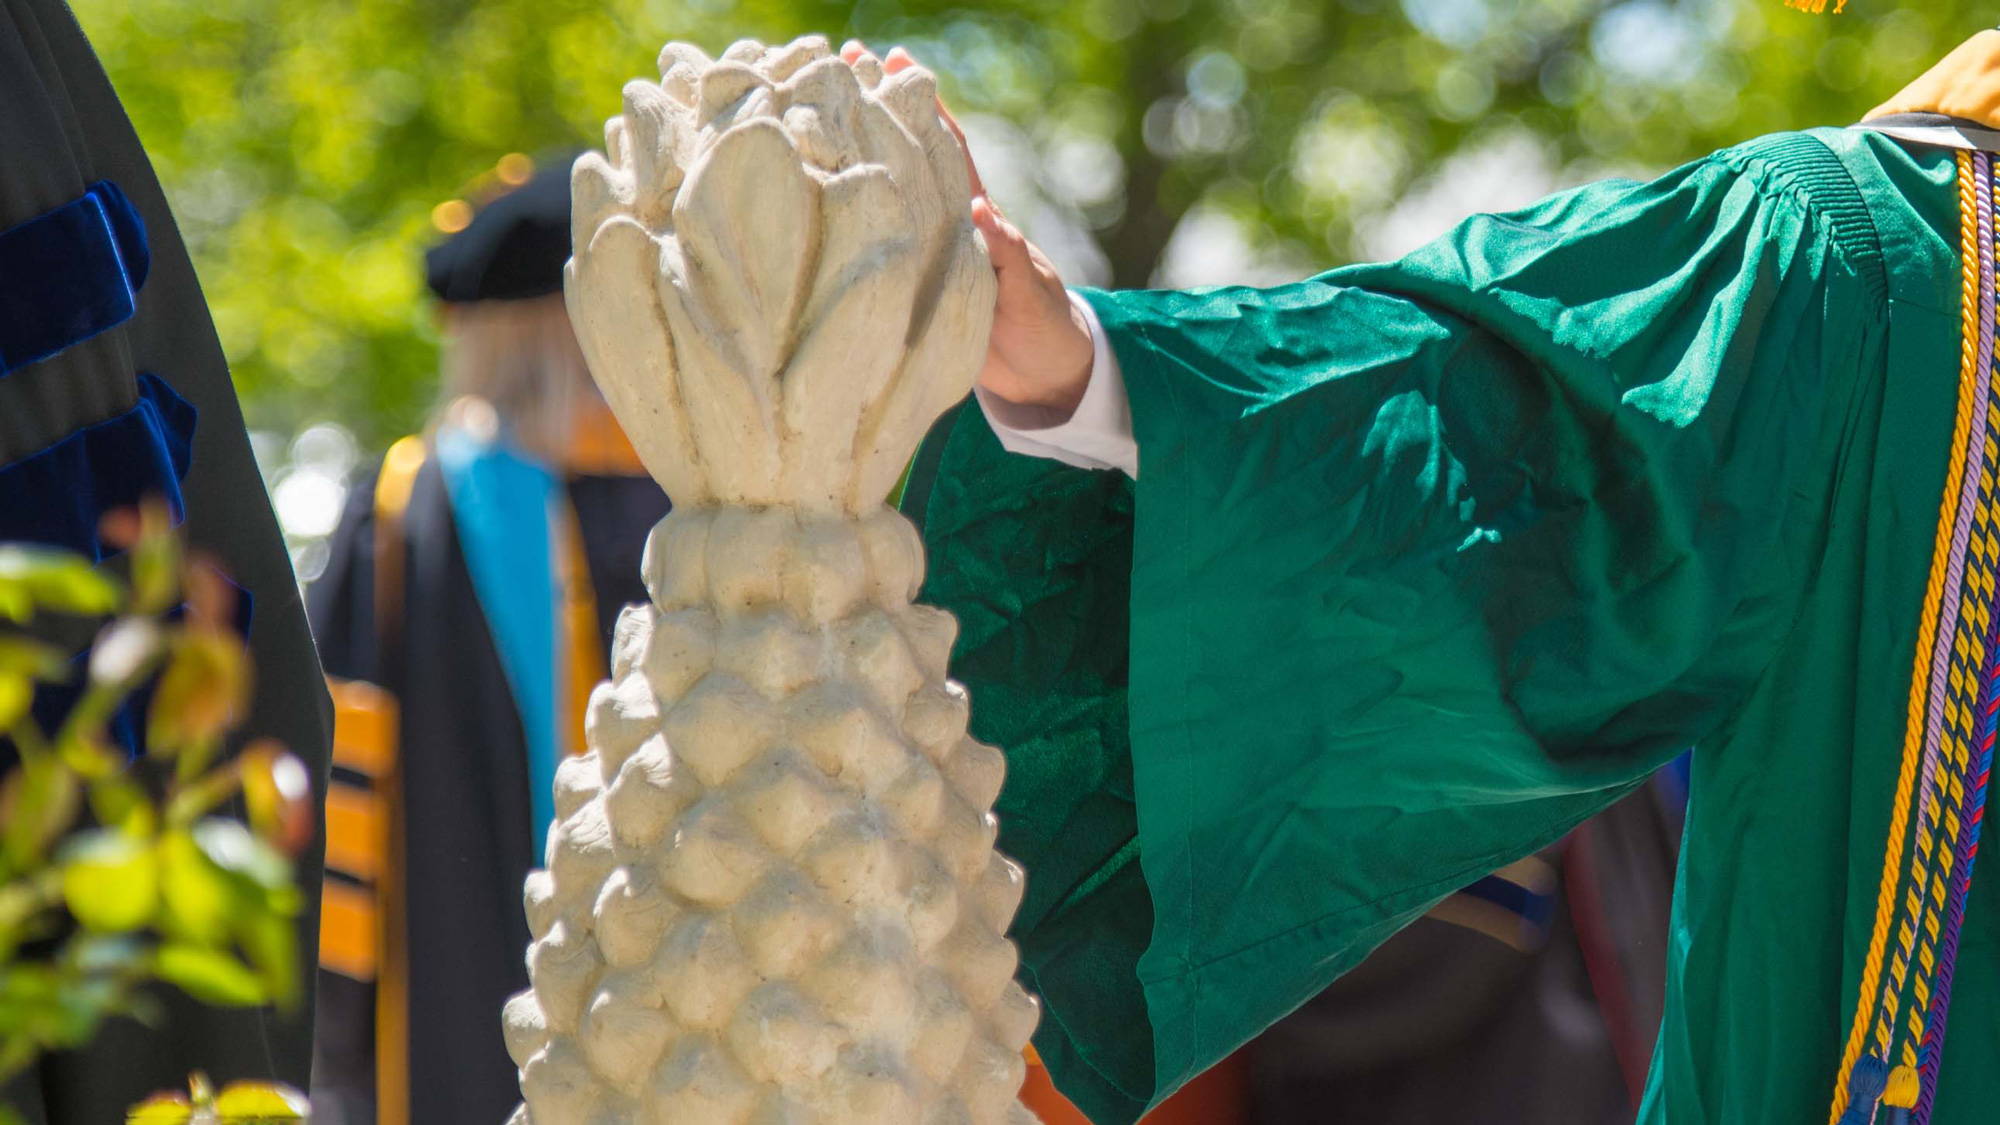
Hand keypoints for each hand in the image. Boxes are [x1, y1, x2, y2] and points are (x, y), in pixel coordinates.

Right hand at [841, 42, 1094, 415]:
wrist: (1043, 377)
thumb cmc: (1043, 327)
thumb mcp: (1027, 290)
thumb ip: (1005, 252)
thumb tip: (979, 210)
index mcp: (976, 218)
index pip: (946, 149)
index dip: (924, 106)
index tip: (895, 60)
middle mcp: (947, 226)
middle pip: (909, 159)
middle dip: (879, 111)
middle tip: (840, 63)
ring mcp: (929, 255)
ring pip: (891, 196)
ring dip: (860, 158)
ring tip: (815, 115)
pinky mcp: (917, 288)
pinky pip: (881, 245)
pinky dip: (855, 220)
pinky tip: (819, 202)